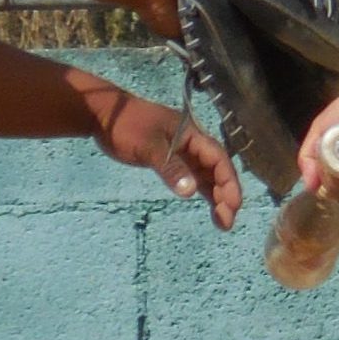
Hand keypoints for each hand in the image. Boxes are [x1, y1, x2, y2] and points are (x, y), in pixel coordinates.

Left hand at [94, 90, 240, 228]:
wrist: (105, 115)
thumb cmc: (127, 125)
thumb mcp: (149, 146)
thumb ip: (171, 167)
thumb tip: (191, 191)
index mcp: (192, 134)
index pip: (218, 158)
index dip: (229, 181)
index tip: (233, 204)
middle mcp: (193, 144)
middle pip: (217, 170)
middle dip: (226, 194)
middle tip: (227, 221)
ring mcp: (184, 153)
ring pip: (208, 177)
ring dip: (217, 197)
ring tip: (223, 223)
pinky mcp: (173, 162)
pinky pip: (194, 179)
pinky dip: (203, 193)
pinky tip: (210, 210)